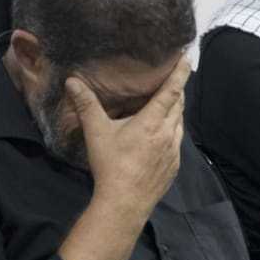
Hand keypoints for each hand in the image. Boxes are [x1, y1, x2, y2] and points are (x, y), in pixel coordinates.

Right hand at [65, 57, 189, 219]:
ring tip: (169, 102)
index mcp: (153, 122)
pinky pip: (178, 140)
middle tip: (175, 77)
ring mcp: (174, 150)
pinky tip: (164, 132)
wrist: (125, 202)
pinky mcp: (174, 164)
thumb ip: (86, 105)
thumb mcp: (96, 132)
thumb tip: (72, 82)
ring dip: (176, 110)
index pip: (172, 91)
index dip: (180, 73)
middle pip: (179, 105)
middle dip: (178, 89)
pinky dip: (174, 130)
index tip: (187, 58)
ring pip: (180, 122)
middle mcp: (169, 133)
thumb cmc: (111, 165)